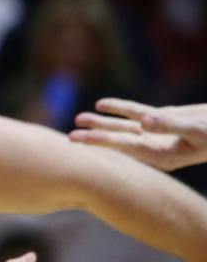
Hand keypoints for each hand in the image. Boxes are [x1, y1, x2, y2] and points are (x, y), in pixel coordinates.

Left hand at [71, 98, 206, 171]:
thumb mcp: (196, 129)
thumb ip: (170, 125)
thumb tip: (143, 122)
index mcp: (162, 156)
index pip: (126, 148)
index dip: (103, 143)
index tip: (81, 140)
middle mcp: (155, 147)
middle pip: (119, 141)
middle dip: (95, 138)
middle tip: (68, 137)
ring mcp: (157, 134)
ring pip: (124, 127)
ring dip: (102, 123)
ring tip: (78, 119)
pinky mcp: (161, 120)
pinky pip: (136, 113)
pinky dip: (120, 109)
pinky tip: (102, 105)